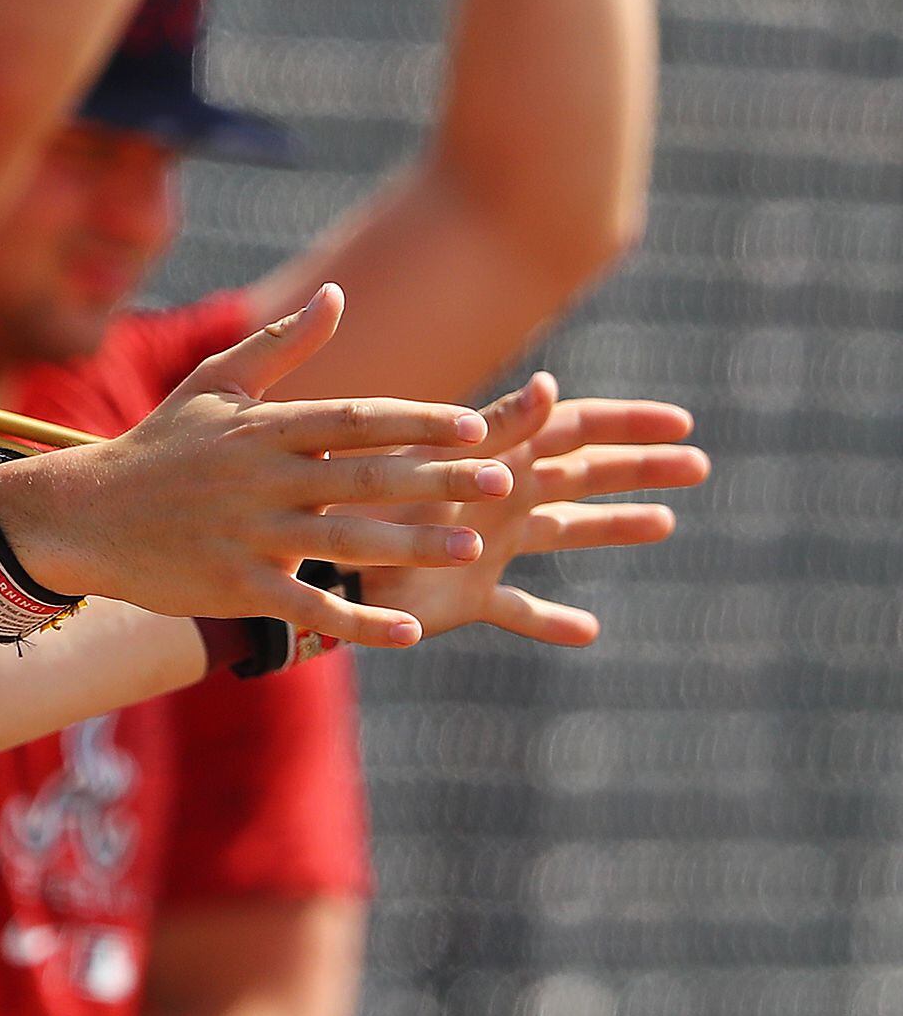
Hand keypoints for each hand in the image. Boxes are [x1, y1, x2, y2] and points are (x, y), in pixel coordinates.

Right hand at [0, 285, 506, 650]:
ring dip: (412, 544)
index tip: (476, 424)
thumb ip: (281, 346)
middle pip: (362, 476)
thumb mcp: (212, 386)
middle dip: (436, 478)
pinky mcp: (233, 583)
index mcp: (262, 428)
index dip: (416, 421)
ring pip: (343, 539)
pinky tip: (405, 631)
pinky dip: (355, 620)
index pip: (353, 418)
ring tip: (476, 547)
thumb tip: (337, 296)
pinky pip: (304, 604)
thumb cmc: (155, 447)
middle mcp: (261, 477)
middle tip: (503, 480)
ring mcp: (247, 533)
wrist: (82, 515)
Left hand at [343, 371, 708, 643]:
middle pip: (582, 475)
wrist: (316, 561)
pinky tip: (588, 631)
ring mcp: (486, 547)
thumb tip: (552, 384)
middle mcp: (495, 498)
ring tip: (666, 525)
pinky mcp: (467, 597)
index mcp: (492, 459)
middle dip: (638, 467)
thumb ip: (498, 428)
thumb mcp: (442, 463)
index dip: (627, 424)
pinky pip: (520, 610)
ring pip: (563, 533)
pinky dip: (551, 620)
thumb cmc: (371, 503)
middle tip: (700, 465)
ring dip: (614, 527)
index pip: (572, 430)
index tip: (684, 421)